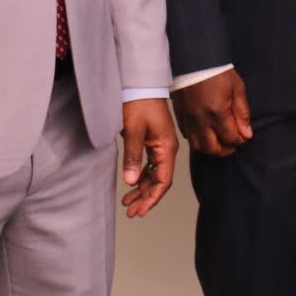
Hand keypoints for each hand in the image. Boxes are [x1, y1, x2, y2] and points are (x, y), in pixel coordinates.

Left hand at [120, 98, 180, 217]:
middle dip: (146, 198)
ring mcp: (161, 145)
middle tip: (131, 211)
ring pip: (154, 174)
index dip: (152, 198)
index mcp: (166, 148)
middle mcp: (167, 149)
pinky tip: (133, 184)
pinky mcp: (154, 141)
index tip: (140, 211)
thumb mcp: (133, 131)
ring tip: (128, 202)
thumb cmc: (139, 104)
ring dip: (142, 189)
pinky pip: (150, 165)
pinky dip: (141, 177)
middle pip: (159, 181)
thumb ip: (133, 157)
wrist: (140, 84)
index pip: (163, 180)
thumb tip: (131, 181)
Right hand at [171, 68, 251, 156]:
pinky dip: (197, 140)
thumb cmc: (218, 72)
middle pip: (213, 148)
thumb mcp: (237, 88)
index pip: (230, 138)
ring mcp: (188, 119)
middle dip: (225, 149)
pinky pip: (187, 137)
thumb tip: (247, 134)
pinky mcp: (180, 116)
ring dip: (210, 148)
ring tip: (219, 141)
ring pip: (198, 146)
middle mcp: (200, 119)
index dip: (240, 140)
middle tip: (233, 144)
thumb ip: (242, 113)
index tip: (244, 137)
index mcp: (217, 111)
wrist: (195, 60)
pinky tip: (205, 133)